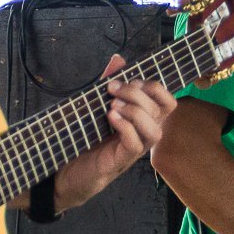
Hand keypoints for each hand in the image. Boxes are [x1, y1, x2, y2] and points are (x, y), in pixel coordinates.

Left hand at [51, 55, 177, 210]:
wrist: (66, 173)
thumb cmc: (86, 139)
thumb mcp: (98, 107)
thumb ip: (111, 85)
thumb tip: (119, 59)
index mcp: (143, 120)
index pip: (168, 102)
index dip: (155, 87)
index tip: (128, 80)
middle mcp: (144, 135)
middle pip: (160, 111)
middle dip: (137, 93)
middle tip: (111, 90)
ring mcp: (134, 150)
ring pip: (154, 130)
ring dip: (135, 112)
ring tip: (112, 106)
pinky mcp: (120, 161)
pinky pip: (135, 145)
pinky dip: (125, 127)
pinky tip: (110, 118)